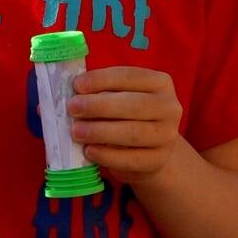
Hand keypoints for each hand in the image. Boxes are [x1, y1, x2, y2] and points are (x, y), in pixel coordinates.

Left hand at [69, 66, 183, 186]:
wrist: (150, 150)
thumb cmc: (127, 116)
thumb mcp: (118, 98)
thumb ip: (98, 94)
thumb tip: (68, 98)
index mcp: (160, 83)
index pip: (131, 76)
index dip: (103, 79)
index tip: (78, 85)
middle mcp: (170, 107)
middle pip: (134, 105)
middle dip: (100, 106)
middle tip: (73, 108)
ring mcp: (167, 136)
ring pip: (133, 133)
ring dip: (100, 131)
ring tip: (76, 131)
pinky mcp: (159, 160)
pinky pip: (131, 159)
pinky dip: (107, 155)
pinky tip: (89, 151)